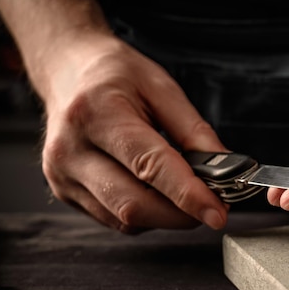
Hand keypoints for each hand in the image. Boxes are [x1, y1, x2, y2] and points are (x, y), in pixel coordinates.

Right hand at [39, 33, 227, 232]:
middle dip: (182, 214)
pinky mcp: (65, 192)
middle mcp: (71, 150)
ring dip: (165, 215)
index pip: (149, 165)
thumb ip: (194, 131)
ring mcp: (62, 176)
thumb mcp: (162, 87)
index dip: (188, 194)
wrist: (66, 70)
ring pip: (125, 219)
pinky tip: (157, 192)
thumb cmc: (114, 74)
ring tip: (186, 193)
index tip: (218, 212)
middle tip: (214, 205)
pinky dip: (145, 214)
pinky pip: (113, 218)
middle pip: (133, 204)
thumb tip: (225, 169)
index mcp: (97, 113)